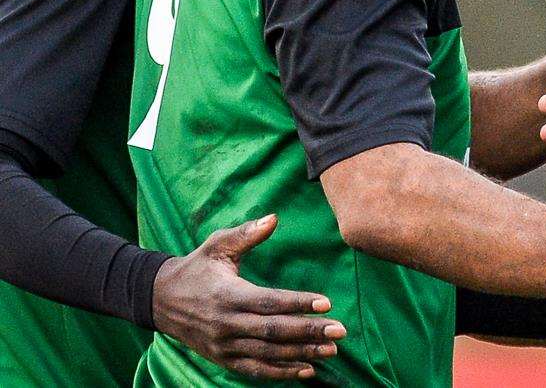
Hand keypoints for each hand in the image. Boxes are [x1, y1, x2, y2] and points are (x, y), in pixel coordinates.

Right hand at [152, 214, 344, 380]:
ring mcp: (223, 346)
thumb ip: (246, 233)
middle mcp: (226, 324)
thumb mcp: (217, 245)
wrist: (160, 300)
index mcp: (227, 295)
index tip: (326, 303)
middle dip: (308, 332)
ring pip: (267, 355)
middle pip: (273, 332)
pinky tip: (306, 370)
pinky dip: (280, 373)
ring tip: (331, 350)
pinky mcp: (222, 359)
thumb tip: (274, 218)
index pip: (269, 302)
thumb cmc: (196, 267)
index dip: (298, 303)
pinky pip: (254, 370)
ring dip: (301, 354)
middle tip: (340, 330)